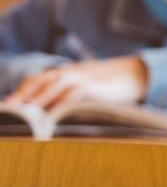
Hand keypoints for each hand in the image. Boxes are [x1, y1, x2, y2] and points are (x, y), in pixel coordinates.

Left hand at [5, 57, 148, 109]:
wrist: (134, 76)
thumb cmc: (105, 87)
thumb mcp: (81, 88)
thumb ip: (63, 95)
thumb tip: (43, 113)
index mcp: (64, 74)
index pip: (36, 80)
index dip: (21, 92)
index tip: (7, 105)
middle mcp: (70, 73)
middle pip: (41, 81)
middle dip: (24, 95)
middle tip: (11, 109)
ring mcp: (83, 78)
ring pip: (56, 85)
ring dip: (41, 98)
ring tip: (29, 112)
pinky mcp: (95, 87)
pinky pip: (76, 94)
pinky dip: (64, 102)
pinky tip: (55, 113)